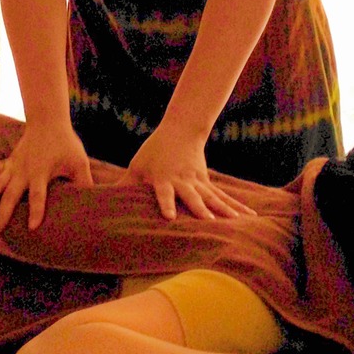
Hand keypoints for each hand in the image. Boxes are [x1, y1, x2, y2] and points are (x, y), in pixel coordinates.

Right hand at [0, 121, 92, 234]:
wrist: (48, 120)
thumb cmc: (66, 142)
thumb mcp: (79, 162)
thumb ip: (84, 182)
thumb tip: (93, 201)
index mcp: (41, 173)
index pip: (39, 195)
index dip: (37, 210)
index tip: (32, 227)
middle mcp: (23, 171)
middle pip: (11, 195)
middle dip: (2, 214)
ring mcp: (13, 166)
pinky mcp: (9, 161)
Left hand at [120, 122, 254, 220]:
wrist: (181, 130)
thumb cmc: (153, 152)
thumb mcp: (137, 166)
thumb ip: (125, 185)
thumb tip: (103, 201)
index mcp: (164, 178)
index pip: (164, 192)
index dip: (167, 203)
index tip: (170, 217)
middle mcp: (183, 180)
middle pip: (192, 196)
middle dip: (200, 209)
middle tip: (208, 222)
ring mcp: (198, 181)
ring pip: (212, 197)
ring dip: (224, 210)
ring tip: (237, 223)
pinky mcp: (208, 183)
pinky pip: (223, 197)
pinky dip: (237, 207)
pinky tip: (250, 217)